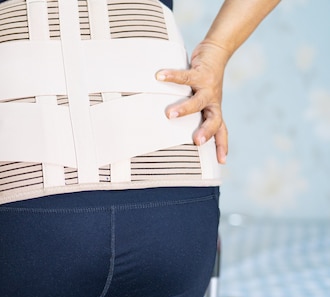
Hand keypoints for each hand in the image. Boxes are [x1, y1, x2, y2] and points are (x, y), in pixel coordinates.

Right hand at [156, 40, 230, 163]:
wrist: (216, 52)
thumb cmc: (205, 79)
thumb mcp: (203, 98)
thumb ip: (193, 111)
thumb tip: (168, 123)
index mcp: (214, 109)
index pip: (221, 130)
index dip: (222, 145)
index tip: (222, 161)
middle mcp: (213, 101)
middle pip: (213, 119)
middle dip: (205, 131)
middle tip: (196, 141)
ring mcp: (207, 87)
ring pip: (198, 101)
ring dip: (184, 109)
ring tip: (169, 114)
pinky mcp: (200, 72)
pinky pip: (184, 76)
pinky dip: (171, 76)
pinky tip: (159, 76)